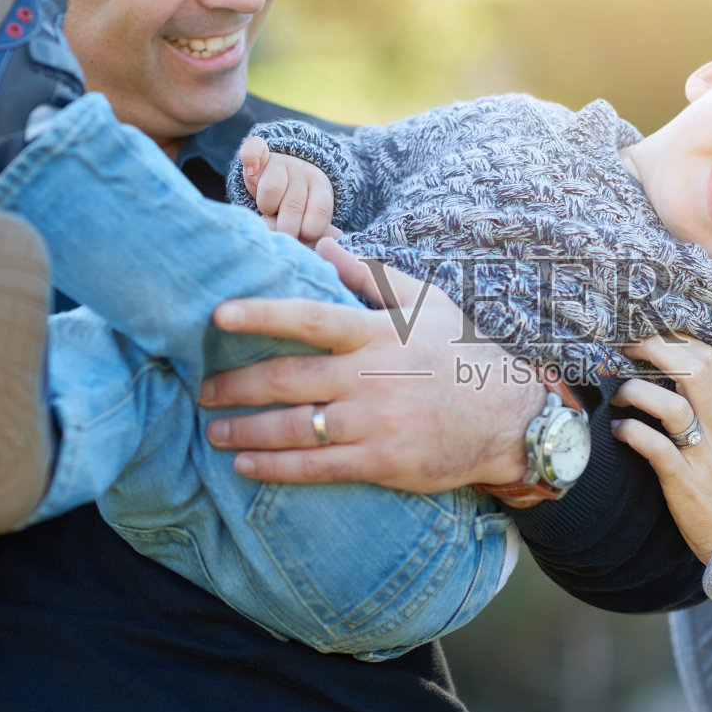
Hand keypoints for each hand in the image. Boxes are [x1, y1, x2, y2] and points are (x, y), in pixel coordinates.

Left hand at [198, 249, 545, 495]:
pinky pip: (316, 468)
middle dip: (236, 385)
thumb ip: (370, 275)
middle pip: (286, 379)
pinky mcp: (380, 462)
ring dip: (246, 431)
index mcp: (377, 334)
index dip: (260, 315)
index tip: (219, 314)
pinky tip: (246, 466)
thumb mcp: (426, 303)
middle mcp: (370, 378)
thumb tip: (324, 244)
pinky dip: (274, 468)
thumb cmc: (461, 354)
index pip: (308, 319)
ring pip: (293, 427)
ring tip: (215, 430)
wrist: (509, 417)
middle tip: (202, 389)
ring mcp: (374, 423)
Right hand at [238, 134, 337, 245]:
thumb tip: (328, 241)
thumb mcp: (313, 219)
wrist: (287, 176)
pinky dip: (250, 158)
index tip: (300, 235)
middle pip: (293, 206)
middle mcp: (303, 173)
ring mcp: (281, 162)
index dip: (307, 230)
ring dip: (266, 206)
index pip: (319, 212)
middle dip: (285, 228)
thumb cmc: (300, 207)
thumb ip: (318, 231)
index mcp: (321, 190)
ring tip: (268, 211)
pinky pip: (254, 149)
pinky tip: (252, 171)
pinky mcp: (260, 155)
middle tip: (281, 233)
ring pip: (271, 189)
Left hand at [610, 334, 711, 563]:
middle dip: (652, 350)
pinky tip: (618, 432)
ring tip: (618, 396)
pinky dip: (631, 433)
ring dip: (637, 392)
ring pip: (671, 405)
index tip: (647, 339)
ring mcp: (704, 454)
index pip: (708, 359)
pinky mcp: (685, 482)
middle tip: (623, 350)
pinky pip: (655, 448)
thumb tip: (677, 389)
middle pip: (690, 369)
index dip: (673, 341)